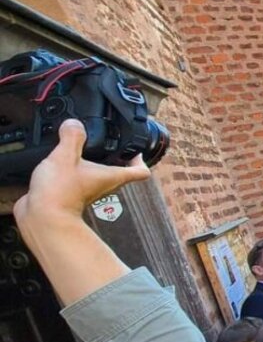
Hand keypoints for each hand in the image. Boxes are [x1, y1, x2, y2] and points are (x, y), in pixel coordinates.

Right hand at [14, 119, 150, 223]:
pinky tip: (62, 162)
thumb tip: (74, 124)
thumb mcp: (66, 156)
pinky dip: (76, 170)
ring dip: (95, 163)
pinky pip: (80, 180)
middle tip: (111, 143)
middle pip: (120, 172)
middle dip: (117, 157)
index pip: (140, 172)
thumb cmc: (60, 192)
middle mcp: (104, 185)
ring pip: (100, 176)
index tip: (136, 149)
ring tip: (84, 148)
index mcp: (112, 176)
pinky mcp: (73, 194)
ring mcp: (89, 191)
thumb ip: (72, 137)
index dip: (141, 160)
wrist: (42, 217)